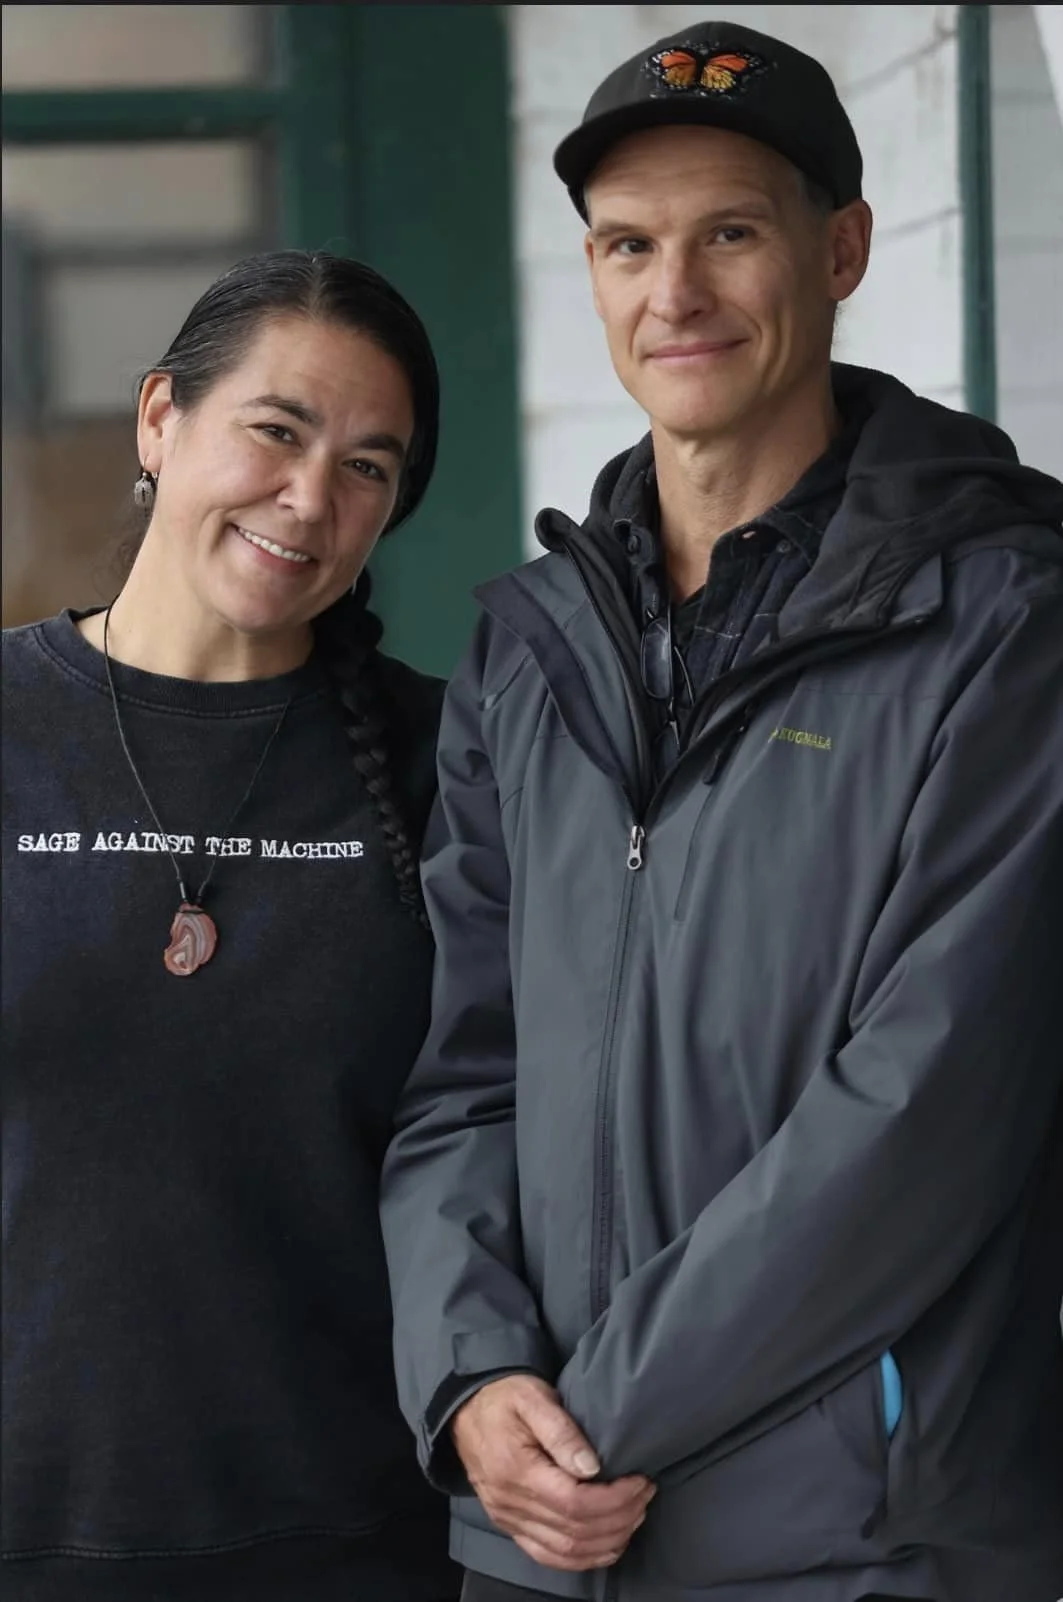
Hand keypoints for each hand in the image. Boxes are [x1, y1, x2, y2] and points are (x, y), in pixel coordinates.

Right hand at [450, 1374, 654, 1570]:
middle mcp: (510, 1504)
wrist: (466, 1410)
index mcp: (516, 1470)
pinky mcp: (509, 1526)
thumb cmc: (506, 1397)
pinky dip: (582, 1558)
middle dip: (619, 1518)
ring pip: (565, 1550)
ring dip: (606, 1541)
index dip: (614, 1499)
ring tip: (635, 1516)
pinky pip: (547, 1556)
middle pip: (575, 1531)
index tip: (640, 1481)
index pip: (575, 1503)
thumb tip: (593, 1467)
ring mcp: (507, 1519)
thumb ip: (561, 1430)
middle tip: (645, 1496)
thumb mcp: (533, 1398)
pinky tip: (607, 1545)